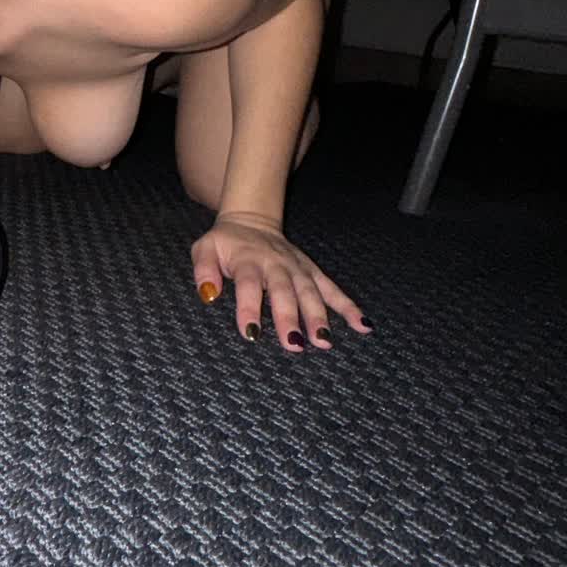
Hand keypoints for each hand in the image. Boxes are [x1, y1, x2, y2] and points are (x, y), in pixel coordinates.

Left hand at [191, 211, 370, 352]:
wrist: (251, 221)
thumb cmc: (225, 243)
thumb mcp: (204, 249)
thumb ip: (204, 270)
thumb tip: (209, 295)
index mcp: (249, 261)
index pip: (249, 286)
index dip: (249, 308)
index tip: (251, 333)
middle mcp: (277, 266)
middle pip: (285, 293)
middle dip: (290, 318)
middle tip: (294, 345)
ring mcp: (298, 269)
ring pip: (311, 293)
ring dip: (319, 317)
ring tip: (325, 342)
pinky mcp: (312, 272)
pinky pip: (332, 289)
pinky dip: (348, 307)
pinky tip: (362, 326)